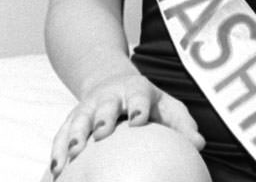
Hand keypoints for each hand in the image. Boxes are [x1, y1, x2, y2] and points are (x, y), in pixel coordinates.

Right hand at [48, 71, 203, 176]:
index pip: (138, 95)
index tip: (138, 119)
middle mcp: (109, 96)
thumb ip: (183, 124)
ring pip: (78, 119)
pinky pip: (61, 134)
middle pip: (105, 105)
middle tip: (100, 132)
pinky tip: (55, 172)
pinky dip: (57, 151)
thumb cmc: (147, 102)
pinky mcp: (71, 119)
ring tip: (70, 155)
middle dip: (102, 117)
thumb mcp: (166, 106)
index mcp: (136, 90)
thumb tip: (199, 145)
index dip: (138, 106)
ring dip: (74, 135)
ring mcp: (88, 107)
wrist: (112, 82)